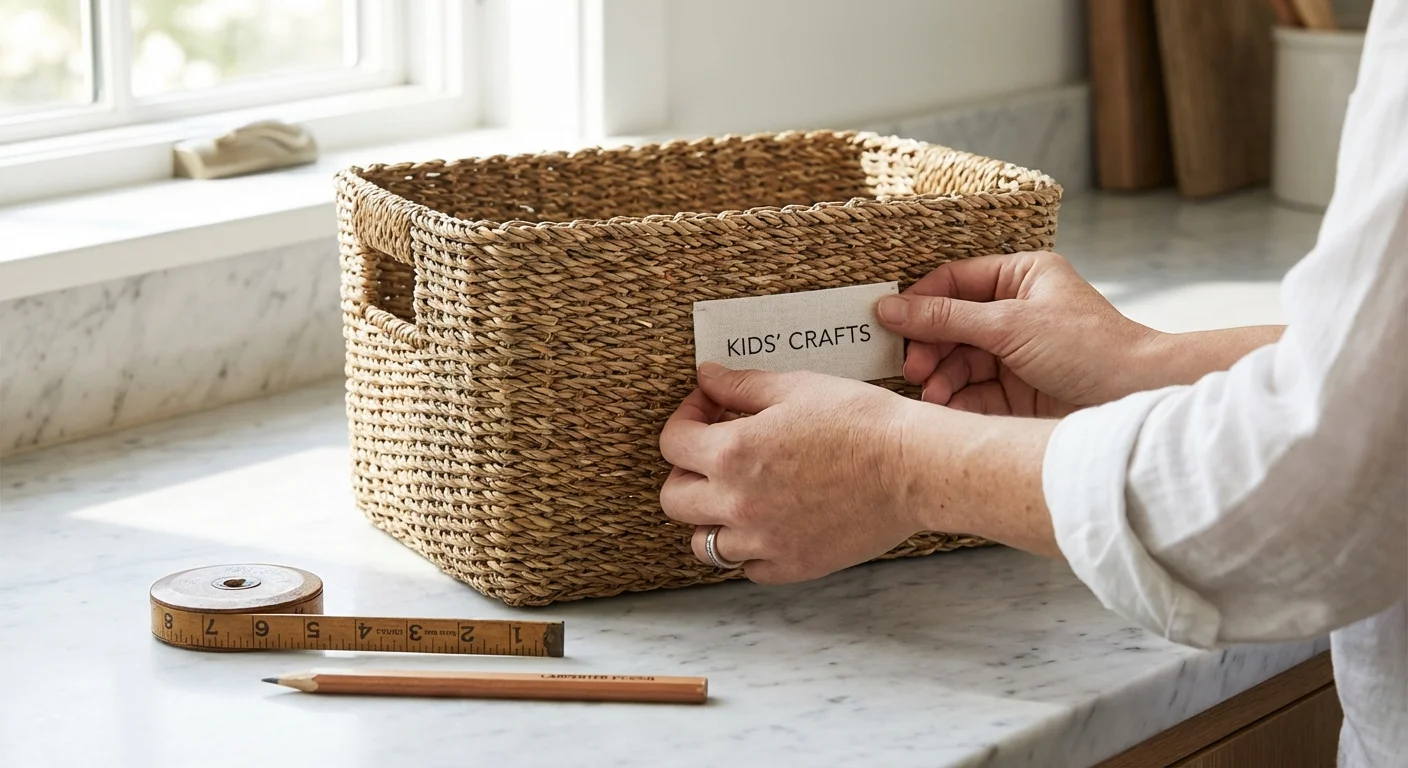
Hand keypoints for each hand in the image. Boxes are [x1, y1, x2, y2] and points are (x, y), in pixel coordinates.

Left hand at [657, 363, 923, 583]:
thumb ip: (741, 386)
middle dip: (686, 471)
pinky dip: (749, 549)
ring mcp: (764, 542)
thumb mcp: (795, 388)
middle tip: (713, 454)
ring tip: (737, 494)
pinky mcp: (794, 565)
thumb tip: (707, 377)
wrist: (914, 467)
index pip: (672, 443)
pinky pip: (748, 568)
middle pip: (673, 499)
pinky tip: (768, 522)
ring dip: (711, 517)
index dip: (686, 418)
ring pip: (703, 544)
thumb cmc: (861, 422)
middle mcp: (738, 504)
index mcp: (732, 454)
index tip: (707, 409)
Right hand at [875, 251, 1158, 416]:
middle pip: (951, 324)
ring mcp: (1016, 352)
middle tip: (912, 368)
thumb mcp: (1009, 325)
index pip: (954, 281)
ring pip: (958, 361)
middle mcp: (1016, 311)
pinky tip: (946, 408)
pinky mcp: (1017, 391)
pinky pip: (972, 392)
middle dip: (929, 347)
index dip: (920, 302)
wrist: (1136, 397)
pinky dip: (955, 400)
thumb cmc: (1088, 347)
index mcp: (1021, 277)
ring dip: (939, 378)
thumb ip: (945, 318)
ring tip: (932, 395)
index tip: (889, 323)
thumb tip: (888, 308)